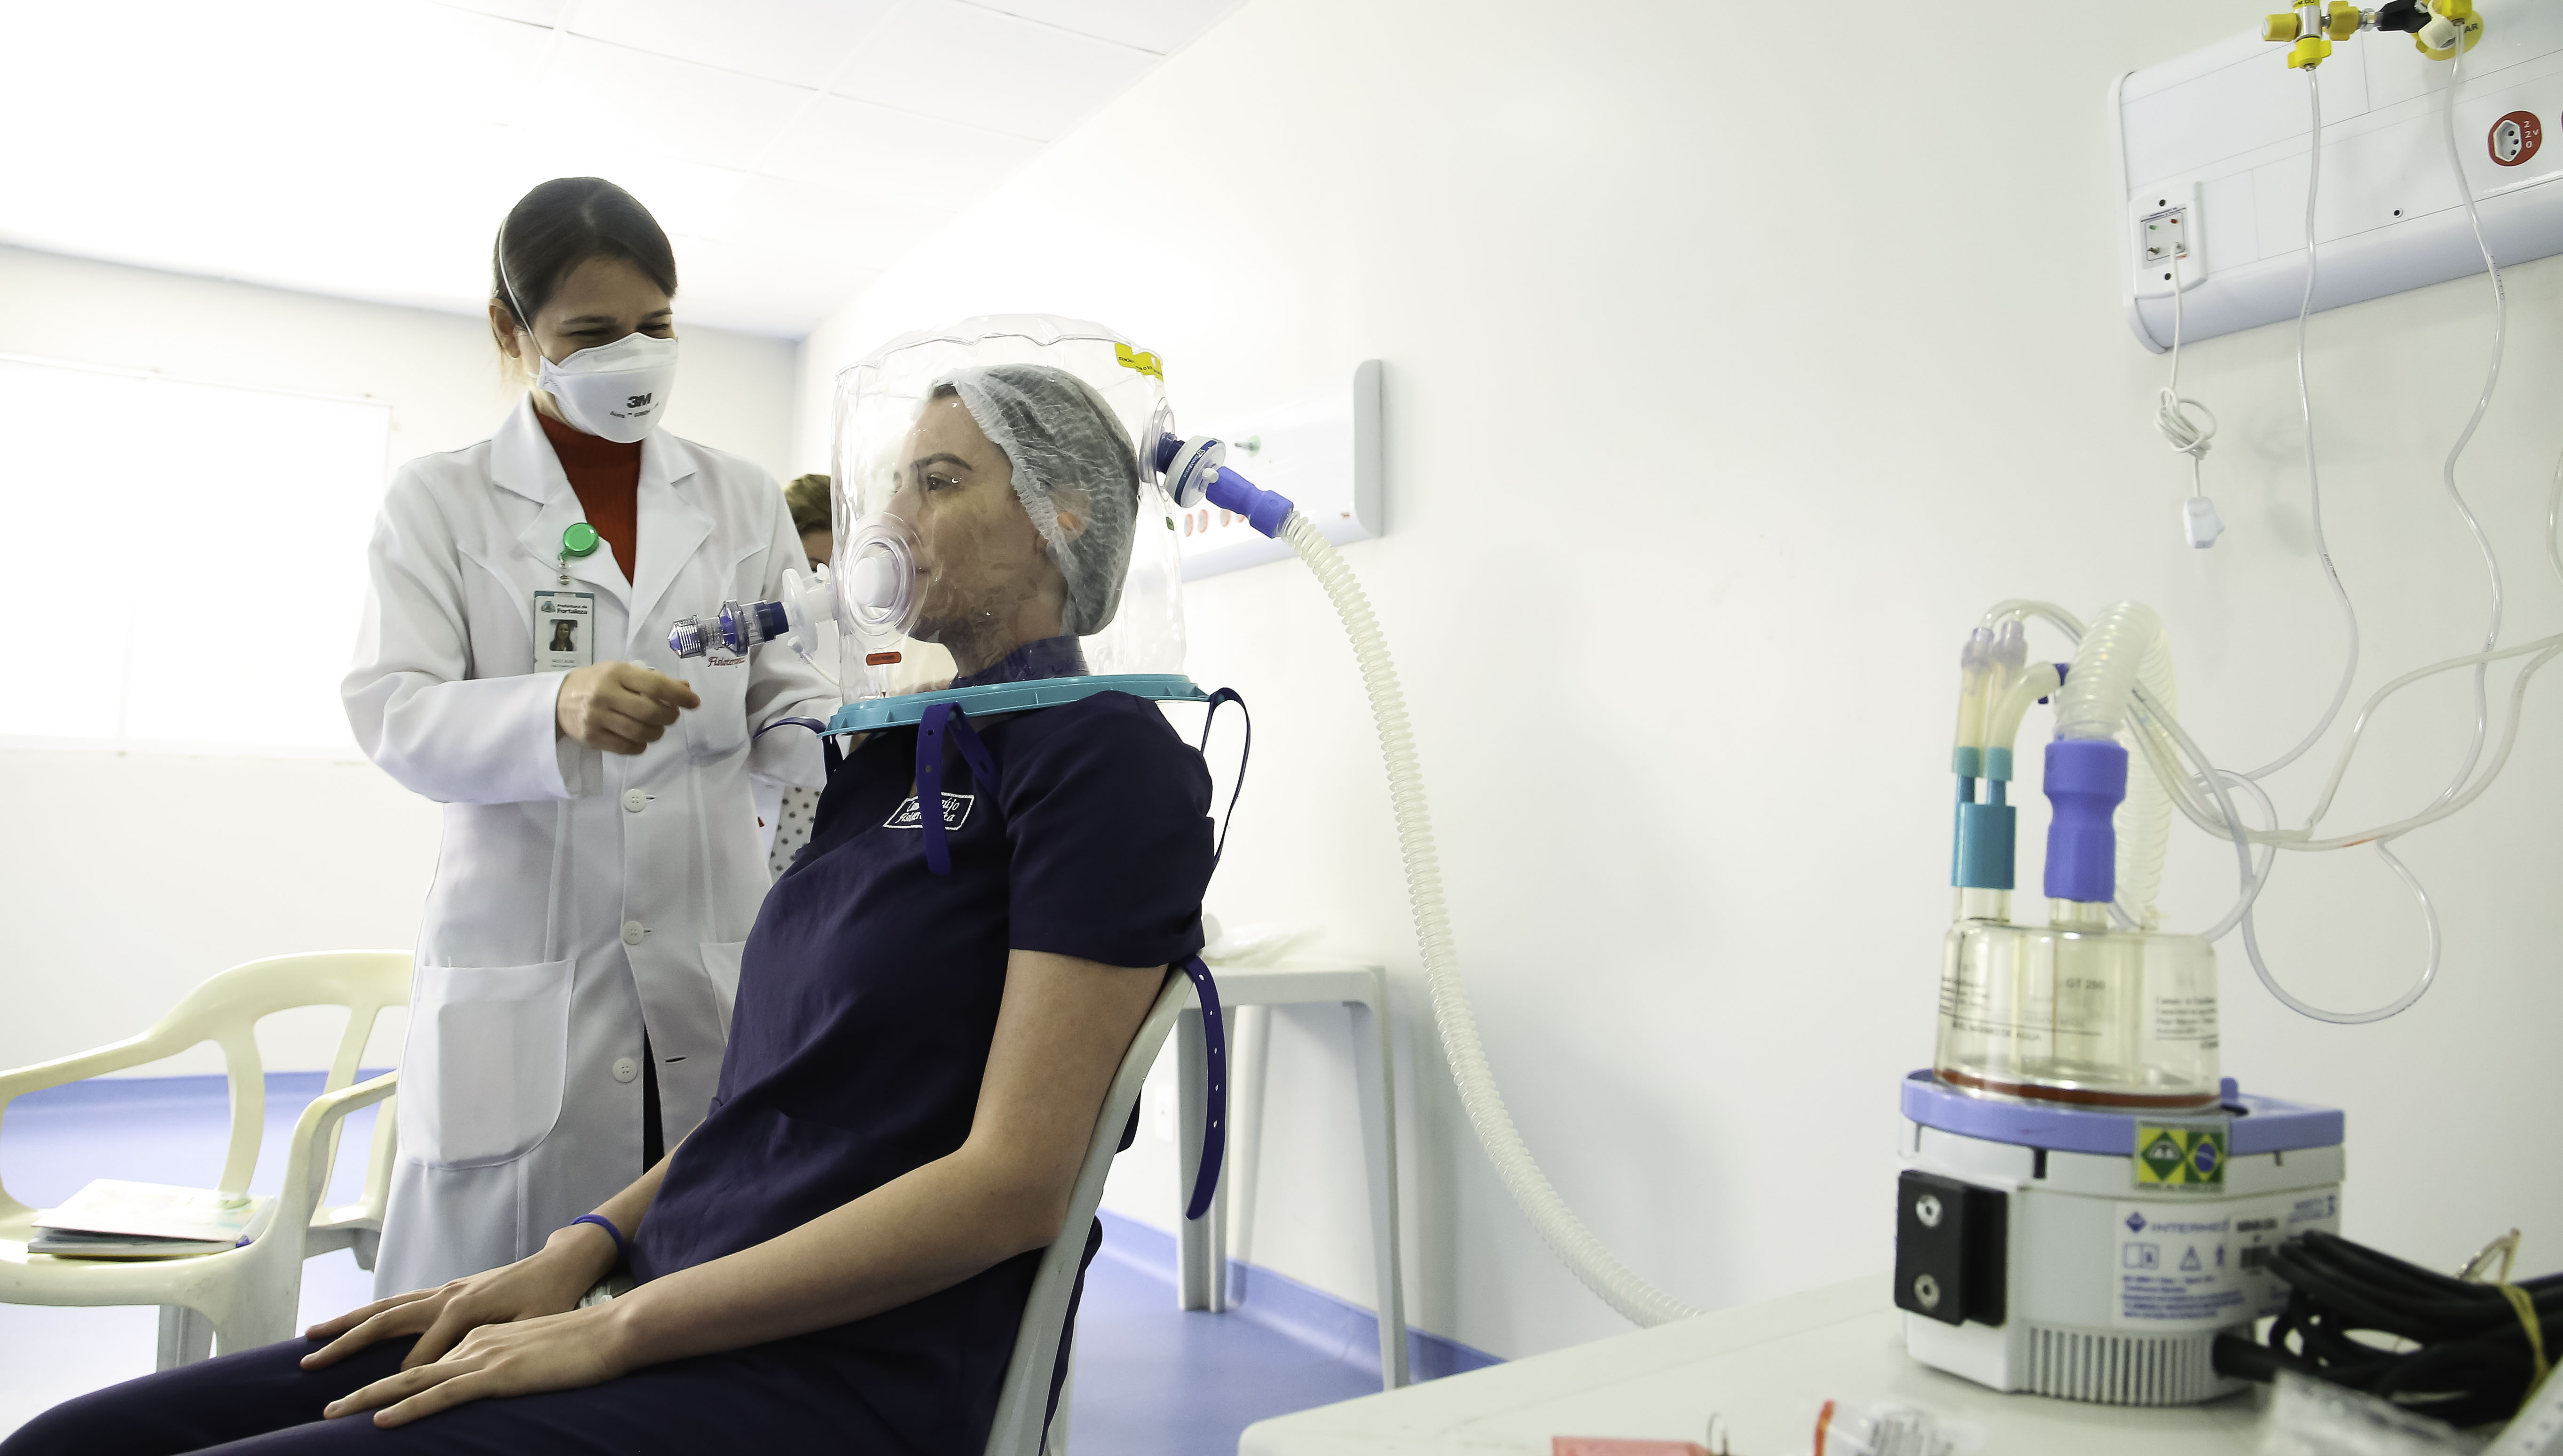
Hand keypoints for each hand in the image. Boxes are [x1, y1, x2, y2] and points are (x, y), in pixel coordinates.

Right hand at [300, 1223, 616, 1371]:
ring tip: (311, 1335)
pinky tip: (353, 1325)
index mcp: (465, 1309)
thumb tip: (453, 1370)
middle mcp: (446, 1297)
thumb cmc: (551, 1298)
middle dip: (345, 1344)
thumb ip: (492, 1347)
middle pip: (384, 1322)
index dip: (406, 1387)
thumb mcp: (530, 1326)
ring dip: (347, 1323)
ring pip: (385, 1308)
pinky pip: (400, 1303)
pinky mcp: (447, 1290)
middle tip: (308, 1363)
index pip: (423, 1359)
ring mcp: (444, 1290)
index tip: (377, 1411)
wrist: (561, 1263)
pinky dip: (371, 1314)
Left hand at [323, 1304, 631, 1427]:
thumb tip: (482, 1379)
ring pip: (411, 1379)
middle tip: (317, 1388)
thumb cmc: (580, 1340)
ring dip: (368, 1395)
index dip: (383, 1370)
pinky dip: (409, 1410)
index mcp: (477, 1334)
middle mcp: (470, 1339)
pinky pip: (443, 1395)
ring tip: (332, 1411)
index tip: (352, 1386)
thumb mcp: (531, 1350)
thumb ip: (502, 1361)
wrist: (613, 1328)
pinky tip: (382, 1422)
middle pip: (401, 1359)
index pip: (420, 1354)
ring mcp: (481, 1356)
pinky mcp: (497, 1374)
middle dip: (354, 1373)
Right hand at [556, 661, 699, 753]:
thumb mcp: (623, 673)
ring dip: (656, 733)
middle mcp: (606, 694)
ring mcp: (597, 718)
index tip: (694, 702)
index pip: (655, 685)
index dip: (679, 695)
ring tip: (655, 727)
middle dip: (669, 717)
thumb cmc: (598, 682)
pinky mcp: (592, 738)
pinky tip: (640, 738)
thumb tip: (685, 688)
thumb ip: (653, 680)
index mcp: (617, 673)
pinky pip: (627, 747)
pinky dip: (641, 745)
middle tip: (670, 716)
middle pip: (650, 712)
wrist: (559, 699)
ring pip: (640, 732)